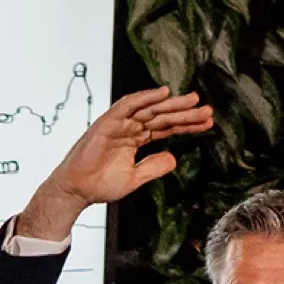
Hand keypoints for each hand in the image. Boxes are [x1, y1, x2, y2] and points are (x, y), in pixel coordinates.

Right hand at [16, 88, 213, 239]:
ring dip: (171, 103)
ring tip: (193, 101)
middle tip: (206, 109)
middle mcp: (129, 128)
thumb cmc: (99, 185)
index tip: (206, 123)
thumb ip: (154, 167)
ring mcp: (119, 124)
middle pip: (162, 116)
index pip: (166, 128)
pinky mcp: (107, 122)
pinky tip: (163, 93)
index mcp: (136, 140)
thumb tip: (174, 158)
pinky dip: (145, 97)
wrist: (77, 190)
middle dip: (185, 113)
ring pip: (150, 109)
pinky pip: (127, 105)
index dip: (186, 125)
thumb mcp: (134, 178)